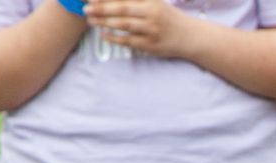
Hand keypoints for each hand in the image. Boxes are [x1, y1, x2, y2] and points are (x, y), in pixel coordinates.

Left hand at [82, 0, 205, 58]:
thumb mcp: (155, 3)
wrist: (190, 37)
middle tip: (86, 8)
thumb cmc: (168, 18)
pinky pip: (128, 41)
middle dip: (101, 8)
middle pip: (121, 9)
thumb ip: (135, 0)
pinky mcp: (151, 45)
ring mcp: (151, 30)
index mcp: (151, 1)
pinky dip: (114, 38)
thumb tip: (111, 1)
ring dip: (105, 22)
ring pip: (123, 25)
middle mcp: (151, 14)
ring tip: (91, 20)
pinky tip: (103, 35)